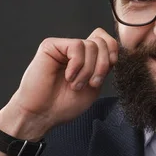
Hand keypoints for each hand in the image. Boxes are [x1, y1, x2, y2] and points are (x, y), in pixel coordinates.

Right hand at [0, 28, 117, 141]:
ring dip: (87, 70)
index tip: (109, 69)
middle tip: (91, 84)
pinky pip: (76, 46)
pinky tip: (68, 76)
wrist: (42, 114)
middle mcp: (75, 51)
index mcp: (87, 59)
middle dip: (102, 65)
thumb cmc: (64, 104)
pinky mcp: (51, 45)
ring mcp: (63, 47)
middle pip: (102, 42)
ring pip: (91, 45)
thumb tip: (113, 49)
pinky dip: (77, 64)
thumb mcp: (94, 86)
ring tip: (75, 84)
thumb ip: (104, 67)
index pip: (107, 41)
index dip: (113, 52)